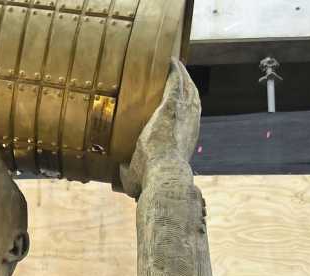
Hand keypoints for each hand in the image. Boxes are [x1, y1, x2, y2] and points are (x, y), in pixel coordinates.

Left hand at [119, 59, 200, 196]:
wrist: (163, 175)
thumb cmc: (151, 180)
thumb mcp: (138, 175)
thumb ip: (129, 170)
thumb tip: (118, 171)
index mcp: (183, 142)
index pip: (186, 121)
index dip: (184, 111)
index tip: (178, 103)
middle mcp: (189, 126)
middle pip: (191, 100)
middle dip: (187, 87)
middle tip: (179, 76)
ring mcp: (183, 115)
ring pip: (187, 89)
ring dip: (183, 76)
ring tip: (176, 65)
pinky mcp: (173, 107)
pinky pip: (176, 83)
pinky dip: (175, 71)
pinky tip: (171, 60)